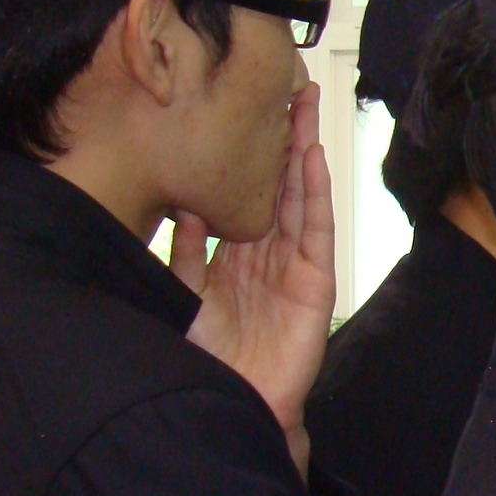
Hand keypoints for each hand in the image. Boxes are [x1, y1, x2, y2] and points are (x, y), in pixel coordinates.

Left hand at [177, 85, 334, 477]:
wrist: (229, 405)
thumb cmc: (204, 360)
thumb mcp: (183, 295)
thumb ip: (184, 252)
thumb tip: (179, 205)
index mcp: (234, 260)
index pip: (245, 197)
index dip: (250, 158)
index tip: (245, 114)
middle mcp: (267, 257)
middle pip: (279, 187)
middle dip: (284, 141)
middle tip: (287, 90)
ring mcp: (294, 268)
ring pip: (301, 197)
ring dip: (305, 152)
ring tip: (305, 107)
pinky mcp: (314, 284)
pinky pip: (316, 230)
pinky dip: (316, 193)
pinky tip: (314, 158)